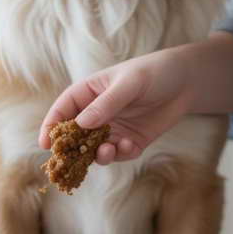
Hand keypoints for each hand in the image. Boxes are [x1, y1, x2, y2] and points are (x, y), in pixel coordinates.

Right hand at [38, 49, 193, 163]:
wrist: (186, 81)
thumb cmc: (153, 72)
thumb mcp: (129, 84)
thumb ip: (106, 104)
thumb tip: (80, 125)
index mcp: (89, 92)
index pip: (63, 110)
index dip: (52, 126)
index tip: (46, 144)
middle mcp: (97, 113)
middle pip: (76, 135)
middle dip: (73, 149)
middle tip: (72, 161)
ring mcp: (114, 129)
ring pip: (96, 149)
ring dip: (98, 154)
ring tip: (108, 151)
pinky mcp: (131, 141)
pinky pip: (119, 153)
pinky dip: (121, 154)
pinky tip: (129, 146)